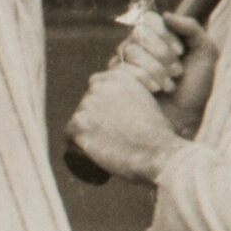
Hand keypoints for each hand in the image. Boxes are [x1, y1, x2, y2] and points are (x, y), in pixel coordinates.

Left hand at [67, 64, 189, 186]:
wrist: (158, 154)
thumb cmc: (160, 136)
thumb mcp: (151, 104)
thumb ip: (141, 96)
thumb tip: (131, 106)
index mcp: (118, 77)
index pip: (99, 87)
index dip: (102, 104)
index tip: (109, 120)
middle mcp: (100, 86)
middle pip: (87, 104)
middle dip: (93, 118)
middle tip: (105, 138)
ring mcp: (87, 105)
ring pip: (79, 120)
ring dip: (85, 131)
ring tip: (99, 147)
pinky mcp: (79, 125)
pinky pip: (69, 136)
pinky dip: (75, 144)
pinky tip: (84, 150)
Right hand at [112, 12, 217, 135]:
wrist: (183, 123)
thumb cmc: (194, 92)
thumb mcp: (205, 55)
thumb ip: (193, 29)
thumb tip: (167, 15)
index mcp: (156, 39)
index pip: (148, 20)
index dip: (163, 33)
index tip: (180, 52)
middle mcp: (136, 49)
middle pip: (138, 34)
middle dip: (161, 53)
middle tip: (177, 72)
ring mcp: (122, 66)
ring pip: (129, 51)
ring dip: (154, 68)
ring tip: (168, 86)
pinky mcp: (113, 83)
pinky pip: (120, 69)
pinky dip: (142, 78)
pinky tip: (154, 92)